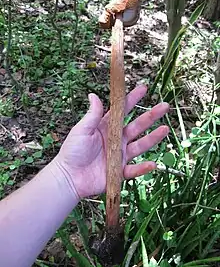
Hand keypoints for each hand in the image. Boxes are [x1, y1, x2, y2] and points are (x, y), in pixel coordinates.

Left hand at [54, 85, 168, 198]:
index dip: (133, 100)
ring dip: (153, 138)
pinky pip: (134, 170)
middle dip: (151, 116)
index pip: (123, 111)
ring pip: (140, 145)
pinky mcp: (120, 171)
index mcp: (106, 128)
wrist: (69, 177)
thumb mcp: (82, 130)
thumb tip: (93, 95)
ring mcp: (119, 155)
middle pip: (137, 126)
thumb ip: (92, 114)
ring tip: (165, 129)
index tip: (144, 88)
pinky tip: (153, 164)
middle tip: (164, 106)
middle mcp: (116, 140)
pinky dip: (143, 168)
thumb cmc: (72, 151)